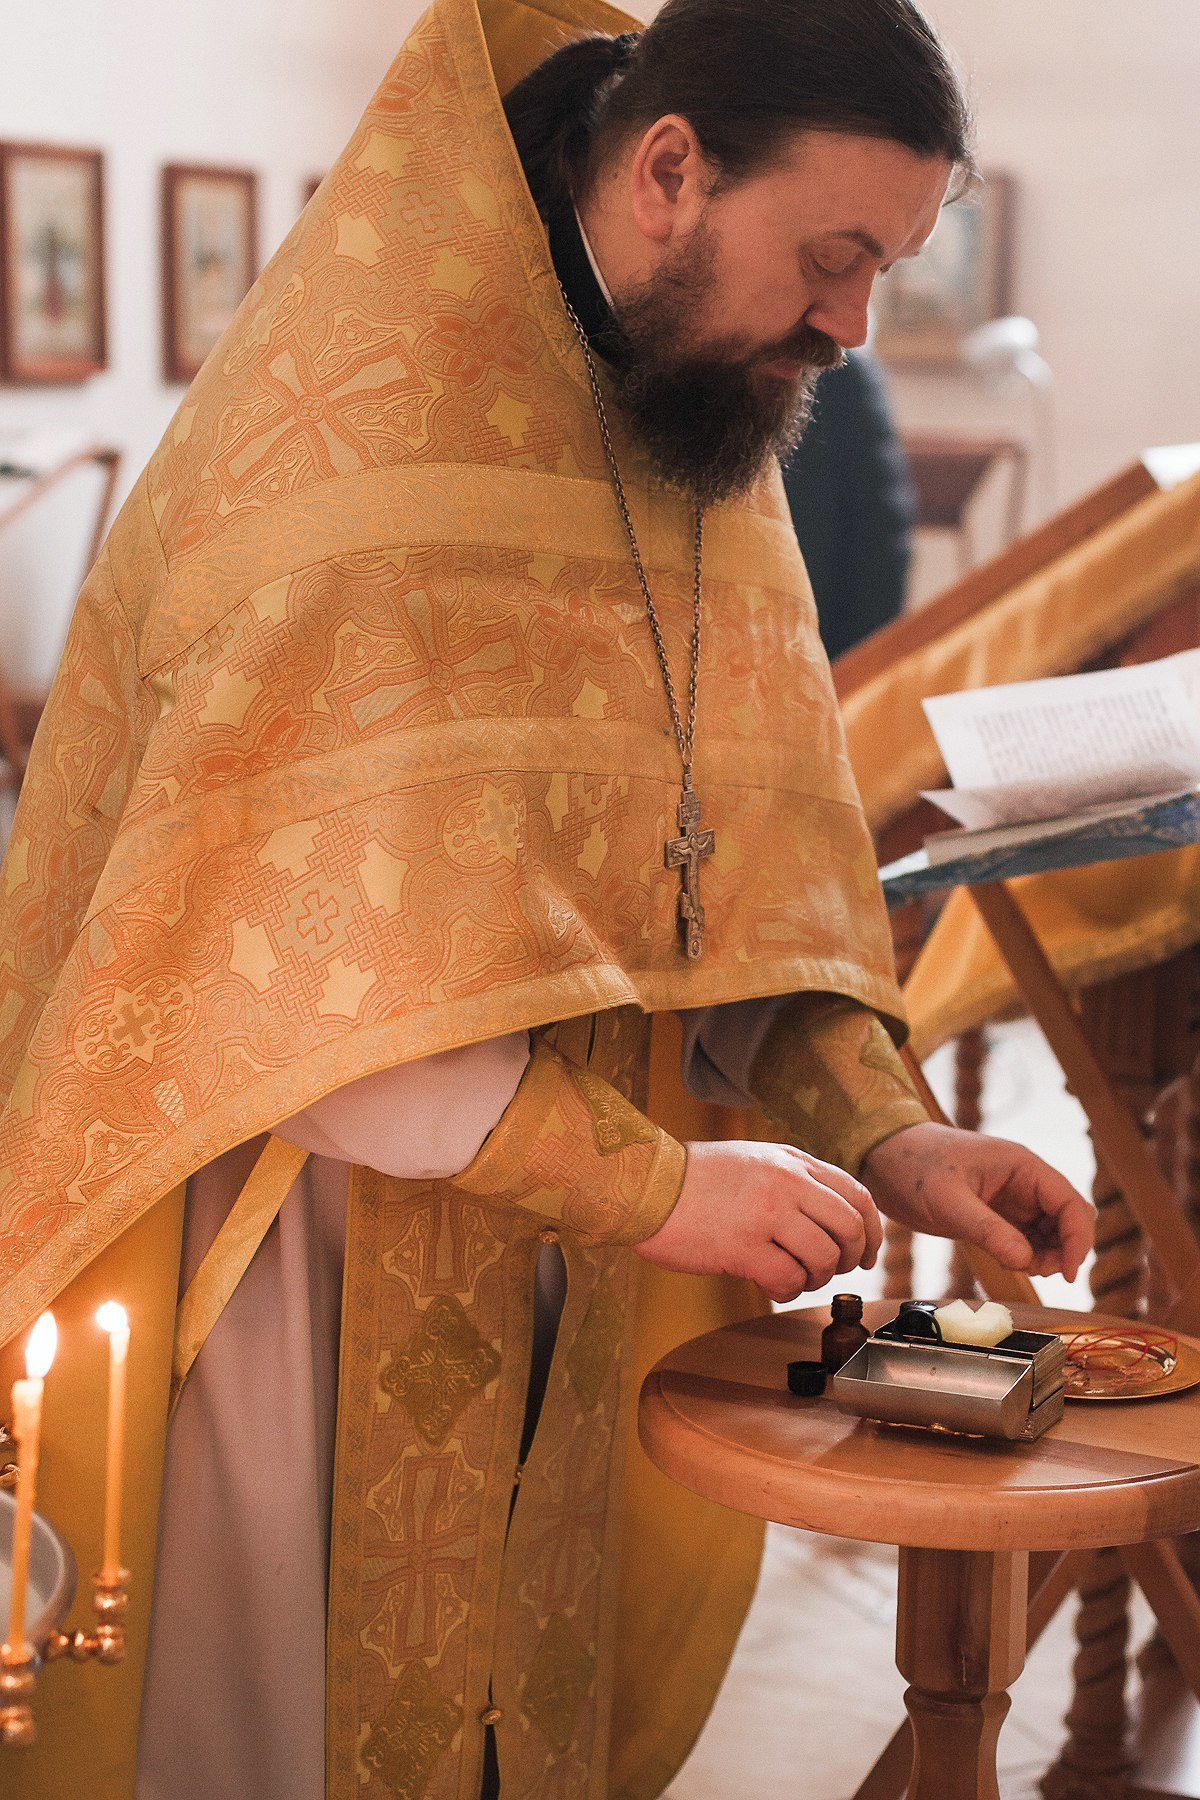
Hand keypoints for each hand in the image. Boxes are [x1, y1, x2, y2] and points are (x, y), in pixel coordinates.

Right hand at [635, 1139, 882, 1302]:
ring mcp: (767, 1214)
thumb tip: (829, 1217)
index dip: (872, 1231)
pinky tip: (768, 1283)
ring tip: (792, 1275)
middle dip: (850, 1259)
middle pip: (850, 1229)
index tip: (867, 1254)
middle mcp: (787, 1183)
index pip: (857, 1196)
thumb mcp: (754, 1160)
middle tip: (831, 1271)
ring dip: (815, 1277)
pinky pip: (789, 1280)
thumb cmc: (694, 1178)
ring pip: (825, 1258)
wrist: (647, 1186)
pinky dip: (786, 1290)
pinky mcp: (744, 1247)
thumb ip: (793, 1180)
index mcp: (793, 1162)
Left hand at [860, 1122, 1094, 1280]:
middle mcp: (1023, 1181)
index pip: (1069, 1202)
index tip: (1068, 1272)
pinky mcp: (995, 1215)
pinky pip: (1026, 1237)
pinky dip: (1027, 1254)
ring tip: (1021, 1268)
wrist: (881, 1159)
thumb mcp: (949, 1201)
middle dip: (1064, 1248)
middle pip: (1067, 1218)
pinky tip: (1011, 1263)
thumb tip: (1025, 1261)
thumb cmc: (914, 1167)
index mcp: (1021, 1166)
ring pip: (1050, 1231)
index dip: (1078, 1238)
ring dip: (1047, 1254)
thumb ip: (988, 1230)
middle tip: (1039, 1272)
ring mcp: (1010, 1198)